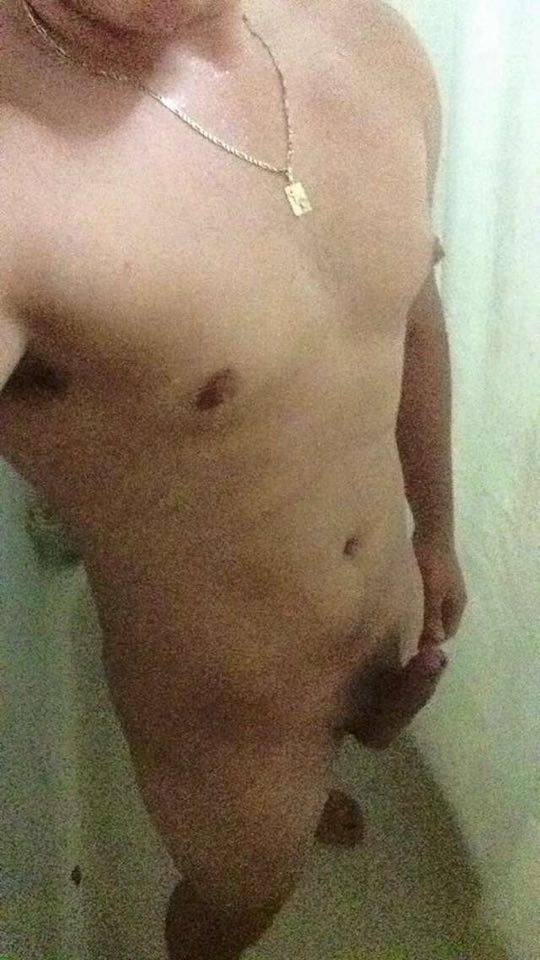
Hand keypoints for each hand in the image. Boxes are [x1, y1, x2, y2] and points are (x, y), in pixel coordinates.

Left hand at [412, 530, 467, 646]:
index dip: (432, 642)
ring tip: (402, 624)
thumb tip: (435, 642)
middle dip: (427, 632)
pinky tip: (403, 606)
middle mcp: (454, 598)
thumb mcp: (432, 592)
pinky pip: (428, 600)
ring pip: (434, 611)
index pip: (447, 633)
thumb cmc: (433, 563)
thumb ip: (432, 616)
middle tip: (405, 638)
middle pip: (441, 623)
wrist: (431, 530)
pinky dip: (419, 606)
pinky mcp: (435, 578)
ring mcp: (445, 587)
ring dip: (422, 618)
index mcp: (457, 604)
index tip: (413, 647)